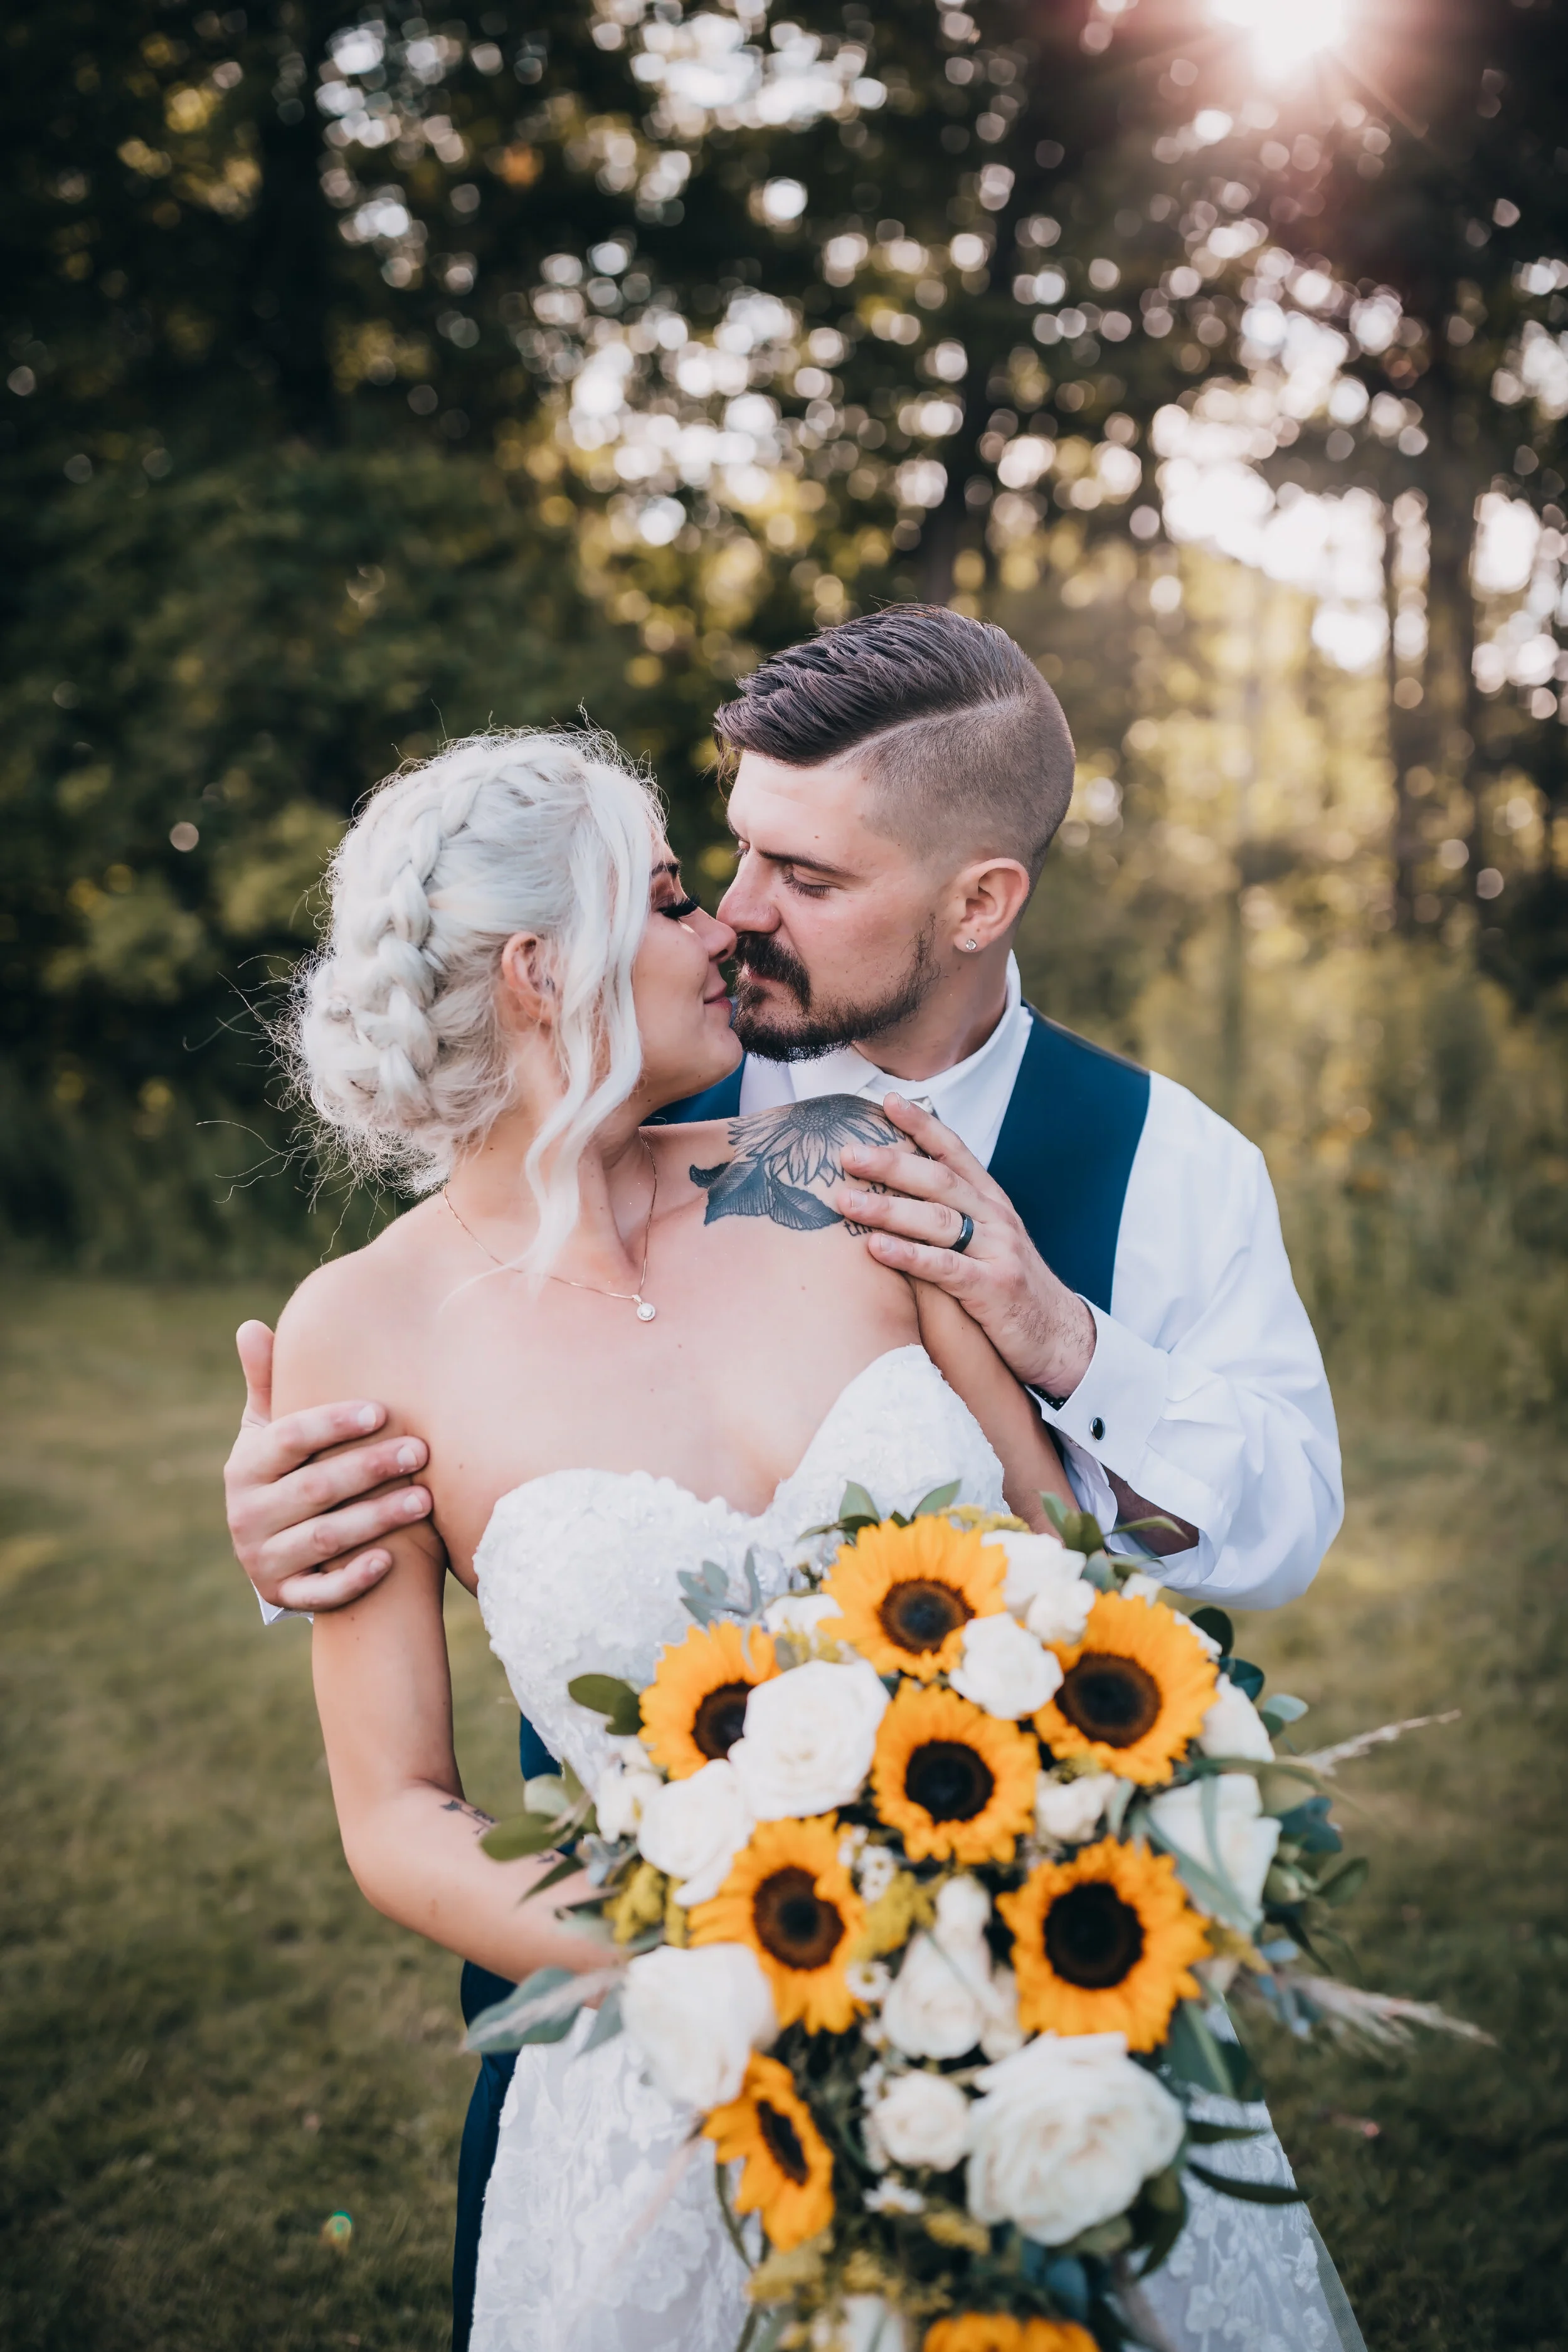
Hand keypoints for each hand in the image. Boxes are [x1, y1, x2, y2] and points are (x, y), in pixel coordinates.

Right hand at [225, 1321, 431, 1612]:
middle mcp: (246, 1515)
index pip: (287, 1439)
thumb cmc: (284, 1471)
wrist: (275, 1547)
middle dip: (369, 1469)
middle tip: (420, 1450)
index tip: (381, 1410)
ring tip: (425, 1498)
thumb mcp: (267, 1431)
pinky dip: (352, 1579)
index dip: (332, 1424)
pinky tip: (390, 1560)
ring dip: (375, 1519)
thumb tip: (250, 1326)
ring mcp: (264, 1560)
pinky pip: (319, 1594)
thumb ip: (268, 1382)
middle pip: (313, 1489)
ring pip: (324, 1540)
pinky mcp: (285, 1596)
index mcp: (244, 1467)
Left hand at [835, 1096, 1097, 1398]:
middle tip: (847, 1153)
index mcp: (992, 1202)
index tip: (886, 1102)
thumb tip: (896, 1195)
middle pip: (939, 1180)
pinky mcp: (994, 1289)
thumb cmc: (1010, 1290)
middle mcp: (996, 1218)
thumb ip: (953, 1218)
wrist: (1061, 1338)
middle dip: (891, 1163)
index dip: (922, 1125)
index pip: (955, 1152)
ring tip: (845, 1201)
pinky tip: (875, 1247)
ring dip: (888, 1207)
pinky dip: (908, 1255)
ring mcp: (997, 1251)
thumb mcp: (987, 1243)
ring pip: (938, 1220)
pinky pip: (945, 1267)